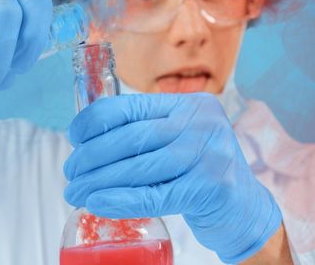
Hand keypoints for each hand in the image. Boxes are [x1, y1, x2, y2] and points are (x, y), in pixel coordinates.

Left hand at [65, 93, 281, 263]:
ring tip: (75, 191)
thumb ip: (145, 136)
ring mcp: (209, 153)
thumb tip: (86, 144)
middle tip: (70, 172)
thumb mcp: (178, 143)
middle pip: (132, 137)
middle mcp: (201, 123)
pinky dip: (121, 200)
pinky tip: (98, 203)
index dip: (95, 120)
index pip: (130, 105)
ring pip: (140, 166)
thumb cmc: (200, 174)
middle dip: (92, 156)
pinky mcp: (212, 187)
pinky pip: (155, 194)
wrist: (244, 210)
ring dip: (100, 181)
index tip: (74, 137)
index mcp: (188, 105)